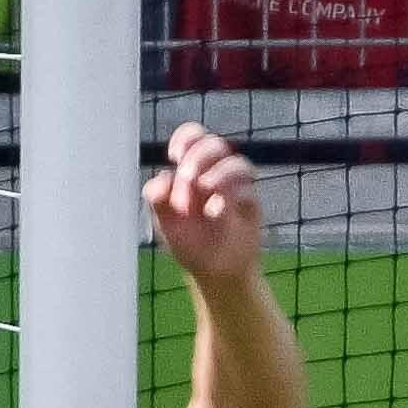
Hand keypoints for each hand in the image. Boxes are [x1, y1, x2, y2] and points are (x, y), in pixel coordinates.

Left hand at [143, 120, 262, 281]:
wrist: (214, 270)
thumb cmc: (189, 242)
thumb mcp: (165, 223)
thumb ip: (157, 199)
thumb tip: (162, 177)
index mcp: (191, 171)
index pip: (193, 138)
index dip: (186, 137)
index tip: (174, 154)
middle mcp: (215, 172)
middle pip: (214, 145)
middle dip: (198, 158)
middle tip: (187, 179)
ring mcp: (235, 187)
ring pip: (236, 162)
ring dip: (218, 172)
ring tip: (204, 187)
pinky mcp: (250, 204)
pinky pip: (246, 189)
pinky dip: (230, 194)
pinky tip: (216, 210)